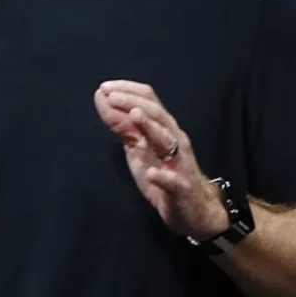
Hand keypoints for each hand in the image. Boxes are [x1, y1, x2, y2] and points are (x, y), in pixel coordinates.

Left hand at [94, 80, 228, 241]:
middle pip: (158, 114)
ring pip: (169, 140)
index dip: (128, 90)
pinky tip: (152, 173)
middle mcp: (174, 139)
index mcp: (163, 127)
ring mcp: (180, 163)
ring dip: (151, 127)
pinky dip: (163, 176)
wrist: (193, 209)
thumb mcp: (138, 146)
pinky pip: (174, 181)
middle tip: (111, 96)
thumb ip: (122, 124)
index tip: (105, 87)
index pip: (149, 100)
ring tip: (134, 115)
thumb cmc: (163, 171)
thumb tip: (102, 98)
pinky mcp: (182, 189)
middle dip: (134, 102)